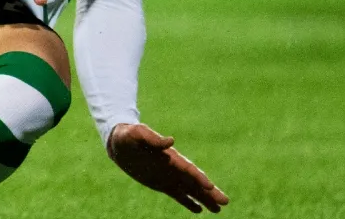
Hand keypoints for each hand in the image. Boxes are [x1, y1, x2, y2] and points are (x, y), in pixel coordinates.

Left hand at [108, 123, 228, 213]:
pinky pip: (178, 195)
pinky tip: (199, 210)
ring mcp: (169, 176)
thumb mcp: (137, 134)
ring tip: (218, 209)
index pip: (188, 169)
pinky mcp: (161, 184)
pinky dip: (189, 202)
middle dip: (210, 192)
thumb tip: (170, 141)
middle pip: (195, 181)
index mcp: (169, 156)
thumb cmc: (128, 135)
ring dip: (204, 199)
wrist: (119, 143)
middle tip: (225, 202)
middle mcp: (173, 167)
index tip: (210, 187)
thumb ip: (153, 138)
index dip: (199, 178)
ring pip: (190, 190)